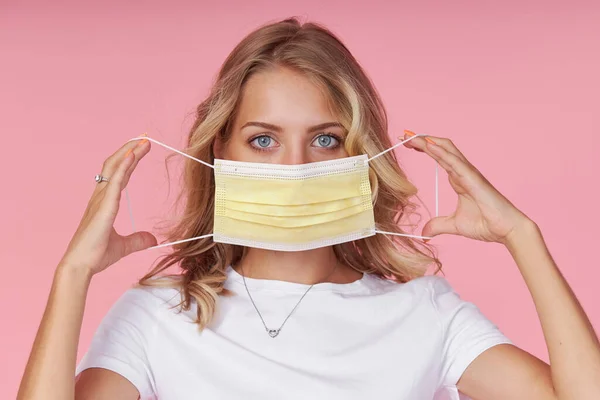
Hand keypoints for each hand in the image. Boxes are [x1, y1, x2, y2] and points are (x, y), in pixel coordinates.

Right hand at [58, 135, 156, 276]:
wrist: (81, 267)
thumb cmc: (95, 255)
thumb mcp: (124, 246)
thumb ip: (138, 240)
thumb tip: (153, 239)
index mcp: (104, 203)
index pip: (120, 175)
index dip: (131, 160)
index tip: (142, 148)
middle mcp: (100, 197)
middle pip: (116, 165)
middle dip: (130, 149)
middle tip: (145, 138)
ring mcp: (101, 200)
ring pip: (114, 168)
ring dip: (129, 152)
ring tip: (142, 140)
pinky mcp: (104, 207)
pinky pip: (115, 182)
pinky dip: (124, 167)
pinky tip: (132, 156)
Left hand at [402, 130, 532, 245]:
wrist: (506, 230)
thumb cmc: (486, 224)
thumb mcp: (455, 225)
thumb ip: (438, 226)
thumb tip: (424, 233)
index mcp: (458, 179)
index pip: (439, 157)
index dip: (424, 149)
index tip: (407, 145)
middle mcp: (463, 172)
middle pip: (441, 148)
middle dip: (423, 140)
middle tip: (405, 135)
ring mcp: (468, 173)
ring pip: (447, 150)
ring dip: (428, 142)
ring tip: (411, 137)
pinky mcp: (473, 179)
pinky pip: (455, 162)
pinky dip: (441, 152)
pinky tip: (428, 146)